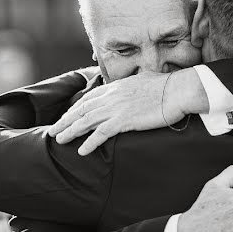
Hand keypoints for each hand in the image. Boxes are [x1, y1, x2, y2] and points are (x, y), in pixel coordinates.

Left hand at [46, 70, 202, 155]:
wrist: (179, 90)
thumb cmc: (168, 87)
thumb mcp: (145, 80)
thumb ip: (135, 83)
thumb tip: (137, 81)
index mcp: (116, 87)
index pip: (89, 99)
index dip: (75, 109)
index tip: (66, 117)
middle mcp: (112, 96)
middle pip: (82, 110)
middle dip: (65, 121)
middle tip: (53, 131)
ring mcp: (116, 108)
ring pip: (86, 121)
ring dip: (70, 131)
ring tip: (59, 140)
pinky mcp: (124, 120)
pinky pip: (101, 134)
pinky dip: (89, 143)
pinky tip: (81, 151)